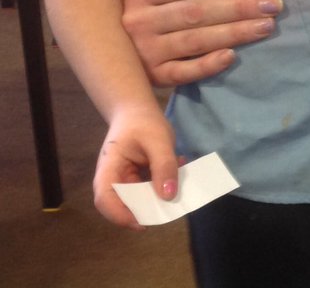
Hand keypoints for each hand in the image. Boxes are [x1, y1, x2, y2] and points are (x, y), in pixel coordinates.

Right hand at [92, 102, 179, 229]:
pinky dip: (165, 183)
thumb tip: (168, 196)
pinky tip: (180, 166)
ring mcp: (125, 180)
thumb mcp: (159, 141)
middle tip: (172, 207)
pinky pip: (150, 189)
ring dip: (160, 196)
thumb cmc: (143, 122)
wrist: (137, 109)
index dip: (120, 215)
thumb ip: (164, 166)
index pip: (104, 199)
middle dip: (147, 209)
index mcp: (108, 169)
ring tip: (181, 182)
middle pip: (123, 204)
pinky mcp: (137, 178)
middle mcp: (113, 179)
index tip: (142, 223)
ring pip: (140, 199)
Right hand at [123, 0, 279, 86]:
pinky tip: (232, 57)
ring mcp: (143, 52)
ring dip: (234, 33)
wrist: (126, 43)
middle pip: (196, 13)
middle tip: (273, 6)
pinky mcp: (153, 77)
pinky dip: (207, 65)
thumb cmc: (158, 1)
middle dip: (238, 8)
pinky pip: (183, 74)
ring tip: (266, 26)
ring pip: (194, 41)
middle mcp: (138, 21)